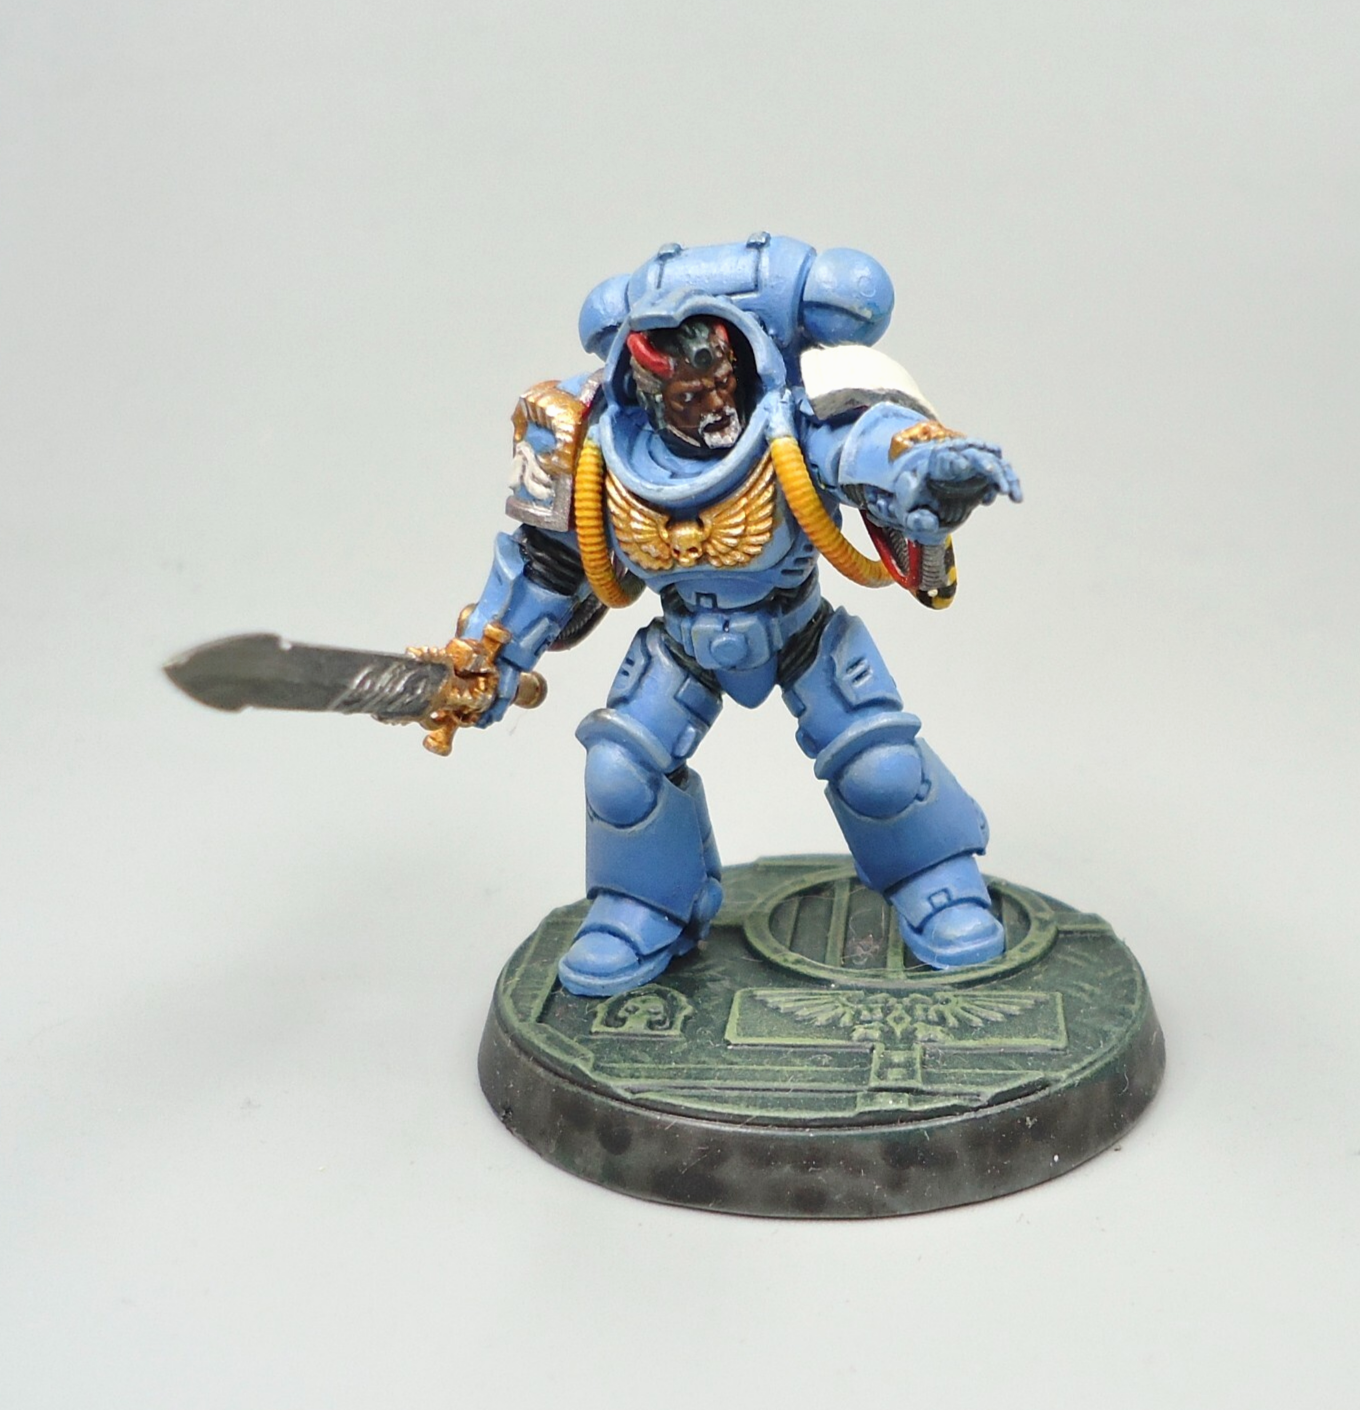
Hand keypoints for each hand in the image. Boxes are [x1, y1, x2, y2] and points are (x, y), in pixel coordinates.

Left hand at [890, 439, 1021, 544]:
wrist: (923, 499)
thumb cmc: (913, 504)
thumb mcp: (906, 515)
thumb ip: (915, 520)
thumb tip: (930, 522)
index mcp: (934, 464)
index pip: (946, 457)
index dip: (956, 460)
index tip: (964, 465)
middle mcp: (957, 459)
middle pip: (976, 455)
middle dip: (989, 466)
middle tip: (1000, 485)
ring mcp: (973, 465)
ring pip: (996, 463)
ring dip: (1008, 478)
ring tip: (1015, 497)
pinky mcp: (984, 474)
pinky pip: (1002, 473)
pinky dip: (1010, 484)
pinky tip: (1012, 498)